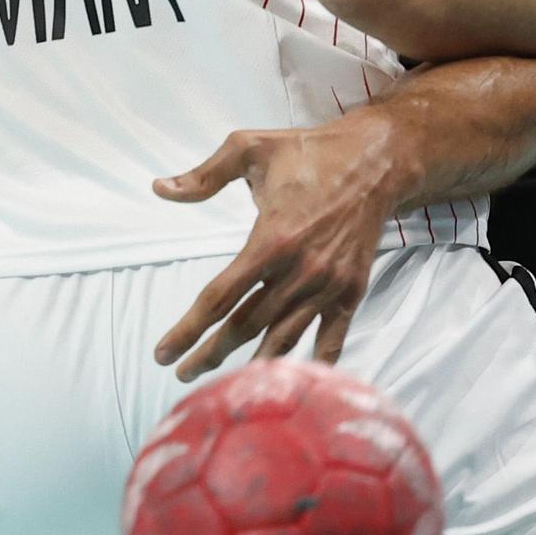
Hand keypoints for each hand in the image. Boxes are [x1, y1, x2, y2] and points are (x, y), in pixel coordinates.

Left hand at [151, 104, 409, 378]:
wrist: (376, 160)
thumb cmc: (309, 152)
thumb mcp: (250, 147)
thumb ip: (205, 174)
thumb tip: (159, 189)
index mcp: (271, 240)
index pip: (219, 298)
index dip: (187, 329)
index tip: (163, 352)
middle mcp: (299, 270)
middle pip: (245, 326)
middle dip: (210, 354)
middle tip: (183, 373)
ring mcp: (328, 284)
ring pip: (282, 338)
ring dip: (252, 366)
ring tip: (225, 386)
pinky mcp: (351, 290)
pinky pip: (332, 338)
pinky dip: (314, 365)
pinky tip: (294, 385)